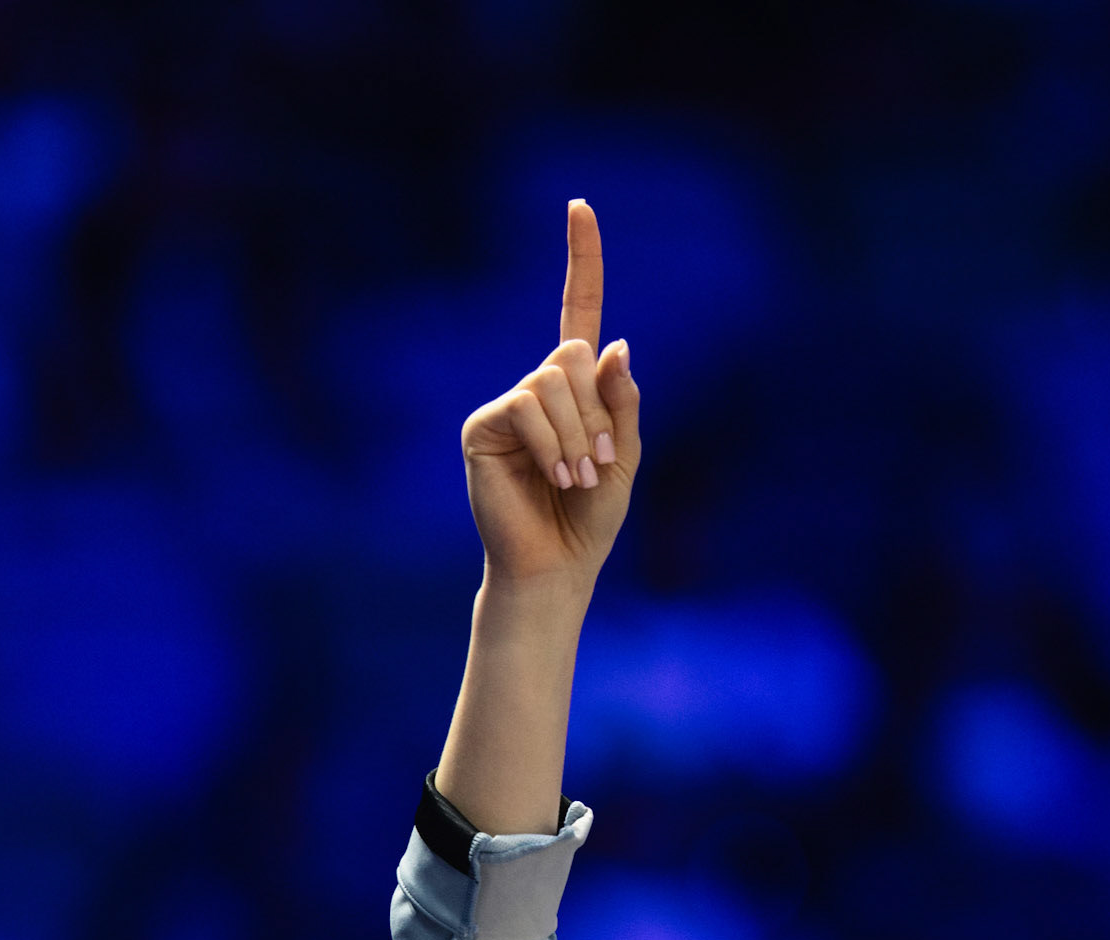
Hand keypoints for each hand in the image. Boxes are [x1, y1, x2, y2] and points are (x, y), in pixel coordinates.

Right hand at [461, 200, 639, 590]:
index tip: (580, 206)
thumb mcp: (625, 455)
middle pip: (571, 354)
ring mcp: (508, 404)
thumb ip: (621, 402)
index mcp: (577, 387)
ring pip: (551, 380)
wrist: (556, 563)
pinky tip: (556, 476)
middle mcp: (539, 386)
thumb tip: (615, 346)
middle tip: (597, 463)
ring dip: (577, 434)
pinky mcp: (484, 426)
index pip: (579, 308)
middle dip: (596, 412)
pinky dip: (551, 443)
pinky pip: (526, 406)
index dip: (582, 259)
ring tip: (577, 478)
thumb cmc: (590, 516)